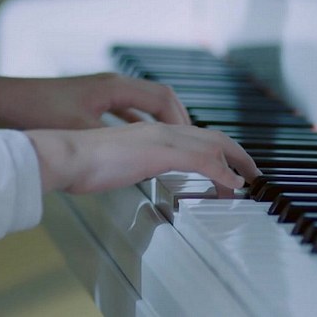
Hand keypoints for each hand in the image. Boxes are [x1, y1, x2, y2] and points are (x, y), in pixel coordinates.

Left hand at [0, 73, 190, 135]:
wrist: (0, 103)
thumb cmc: (36, 110)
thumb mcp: (80, 130)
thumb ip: (112, 142)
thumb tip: (138, 158)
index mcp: (114, 87)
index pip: (162, 97)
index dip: (180, 117)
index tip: (191, 136)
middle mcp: (110, 85)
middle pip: (157, 97)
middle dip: (176, 118)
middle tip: (190, 139)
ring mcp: (99, 93)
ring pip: (141, 103)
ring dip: (158, 120)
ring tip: (171, 140)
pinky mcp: (87, 103)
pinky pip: (124, 110)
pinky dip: (138, 123)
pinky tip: (136, 140)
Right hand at [26, 123, 261, 196]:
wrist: (63, 154)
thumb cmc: (78, 161)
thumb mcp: (114, 162)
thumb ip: (131, 163)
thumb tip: (138, 172)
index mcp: (150, 130)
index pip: (194, 135)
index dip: (216, 149)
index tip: (228, 165)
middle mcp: (161, 129)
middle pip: (212, 136)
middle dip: (237, 153)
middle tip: (252, 172)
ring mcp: (162, 138)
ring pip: (213, 146)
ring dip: (236, 164)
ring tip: (250, 182)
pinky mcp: (161, 152)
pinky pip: (204, 161)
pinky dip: (223, 173)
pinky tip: (233, 186)